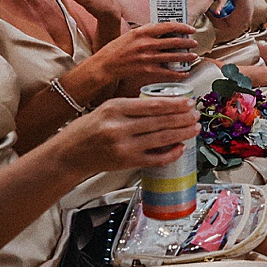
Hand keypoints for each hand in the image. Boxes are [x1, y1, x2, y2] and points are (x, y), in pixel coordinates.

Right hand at [48, 96, 198, 175]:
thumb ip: (133, 107)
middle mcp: (119, 127)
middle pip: (160, 122)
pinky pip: (155, 159)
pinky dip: (170, 153)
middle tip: (196, 115)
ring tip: (194, 128)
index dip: (175, 104)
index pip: (152, 105)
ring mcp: (123, 147)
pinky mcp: (126, 163)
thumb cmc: (89, 129)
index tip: (189, 103)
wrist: (70, 153)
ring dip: (182, 134)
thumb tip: (165, 105)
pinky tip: (180, 147)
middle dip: (183, 118)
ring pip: (161, 139)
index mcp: (115, 109)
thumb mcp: (108, 109)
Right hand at [86, 22, 199, 85]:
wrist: (105, 65)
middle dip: (188, 43)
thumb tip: (163, 31)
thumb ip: (146, 32)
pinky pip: (168, 72)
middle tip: (194, 43)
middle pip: (174, 41)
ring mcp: (148, 57)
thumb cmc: (116, 50)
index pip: (168, 26)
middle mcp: (147, 43)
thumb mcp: (131, 35)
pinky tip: (184, 72)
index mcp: (143, 32)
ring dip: (186, 57)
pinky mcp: (148, 70)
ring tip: (193, 56)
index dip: (182, 27)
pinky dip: (178, 73)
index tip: (190, 29)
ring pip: (174, 56)